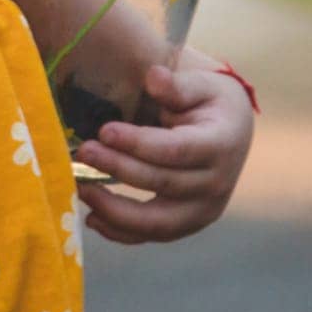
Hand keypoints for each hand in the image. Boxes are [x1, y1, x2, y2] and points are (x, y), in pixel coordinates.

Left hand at [72, 62, 255, 243]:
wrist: (231, 130)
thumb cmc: (208, 100)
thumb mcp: (200, 84)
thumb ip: (177, 84)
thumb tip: (154, 77)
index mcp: (220, 145)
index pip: (176, 150)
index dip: (139, 143)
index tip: (104, 130)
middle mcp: (216, 184)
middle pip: (162, 182)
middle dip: (118, 168)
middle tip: (83, 152)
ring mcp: (203, 209)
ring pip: (158, 221)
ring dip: (115, 210)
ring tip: (81, 188)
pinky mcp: (187, 223)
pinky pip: (153, 234)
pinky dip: (122, 232)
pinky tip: (93, 218)